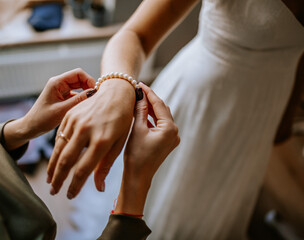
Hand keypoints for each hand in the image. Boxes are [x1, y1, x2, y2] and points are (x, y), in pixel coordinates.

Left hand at [3, 68, 95, 149]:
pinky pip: (76, 94)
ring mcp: (61, 90)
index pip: (78, 73)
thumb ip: (78, 100)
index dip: (89, 80)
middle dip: (89, 86)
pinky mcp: (62, 97)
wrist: (31, 127)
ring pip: (79, 87)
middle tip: (96, 97)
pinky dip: (82, 99)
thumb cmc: (42, 119)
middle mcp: (59, 84)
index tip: (96, 91)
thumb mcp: (62, 110)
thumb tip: (94, 92)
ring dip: (86, 93)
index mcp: (56, 82)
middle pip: (80, 79)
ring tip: (92, 102)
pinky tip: (85, 106)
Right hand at [47, 79, 135, 196]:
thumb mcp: (120, 142)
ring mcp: (75, 121)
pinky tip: (55, 160)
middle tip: (54, 192)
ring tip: (50, 180)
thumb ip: (106, 165)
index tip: (70, 195)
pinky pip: (59, 136)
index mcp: (101, 140)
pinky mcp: (69, 115)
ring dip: (52, 167)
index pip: (82, 170)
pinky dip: (55, 150)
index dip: (75, 186)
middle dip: (58, 180)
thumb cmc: (122, 119)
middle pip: (65, 161)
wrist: (115, 92)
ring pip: (58, 149)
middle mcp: (86, 130)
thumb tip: (98, 188)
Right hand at [114, 82, 179, 214]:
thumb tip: (140, 94)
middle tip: (137, 90)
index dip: (148, 92)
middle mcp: (174, 132)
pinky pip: (160, 125)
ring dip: (150, 109)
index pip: (158, 104)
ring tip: (137, 100)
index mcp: (169, 128)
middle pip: (162, 109)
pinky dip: (151, 119)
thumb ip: (139, 110)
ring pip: (161, 117)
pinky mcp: (167, 142)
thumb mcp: (136, 129)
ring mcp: (172, 138)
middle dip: (150, 100)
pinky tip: (141, 113)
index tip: (139, 83)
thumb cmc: (136, 155)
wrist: (138, 177)